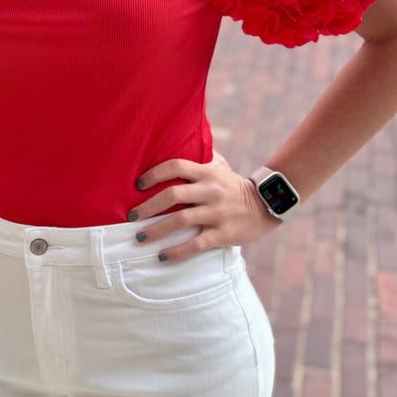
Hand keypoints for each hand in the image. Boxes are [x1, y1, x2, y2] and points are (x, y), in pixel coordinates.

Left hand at [129, 152, 280, 260]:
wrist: (265, 205)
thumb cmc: (233, 184)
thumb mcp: (220, 165)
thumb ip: (200, 155)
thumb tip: (175, 140)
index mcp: (207, 172)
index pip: (176, 166)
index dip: (154, 174)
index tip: (138, 185)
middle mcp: (211, 190)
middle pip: (173, 194)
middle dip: (148, 206)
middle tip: (131, 215)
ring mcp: (217, 213)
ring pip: (181, 220)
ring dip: (156, 230)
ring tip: (139, 238)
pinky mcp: (223, 233)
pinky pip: (196, 244)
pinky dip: (177, 252)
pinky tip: (162, 257)